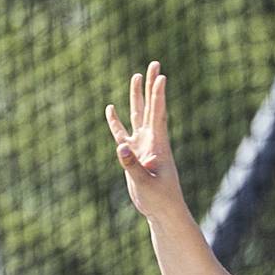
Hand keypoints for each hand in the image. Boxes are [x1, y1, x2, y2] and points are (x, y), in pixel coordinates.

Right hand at [105, 61, 184, 220]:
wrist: (163, 211)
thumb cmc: (160, 199)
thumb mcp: (145, 183)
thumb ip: (132, 165)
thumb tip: (120, 147)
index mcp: (158, 145)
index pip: (158, 114)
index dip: (158, 95)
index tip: (161, 76)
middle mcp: (152, 141)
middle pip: (150, 107)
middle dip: (151, 86)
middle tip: (155, 63)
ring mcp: (142, 146)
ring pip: (138, 115)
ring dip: (137, 96)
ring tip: (136, 76)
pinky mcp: (133, 155)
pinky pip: (123, 133)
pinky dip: (116, 121)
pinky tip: (111, 108)